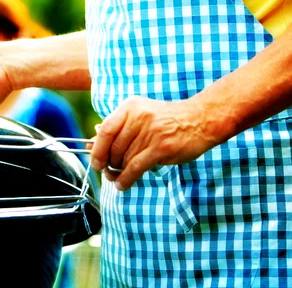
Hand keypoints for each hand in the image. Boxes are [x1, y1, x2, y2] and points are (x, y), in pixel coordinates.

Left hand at [90, 96, 219, 190]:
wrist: (200, 120)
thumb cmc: (168, 120)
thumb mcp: (141, 115)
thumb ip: (118, 129)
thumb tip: (91, 146)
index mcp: (130, 107)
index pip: (106, 129)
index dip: (97, 148)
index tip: (95, 161)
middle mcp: (138, 117)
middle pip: (114, 147)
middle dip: (109, 163)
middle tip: (109, 172)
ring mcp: (151, 132)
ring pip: (124, 159)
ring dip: (118, 173)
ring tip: (117, 178)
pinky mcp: (161, 148)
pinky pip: (135, 167)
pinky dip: (126, 179)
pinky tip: (122, 185)